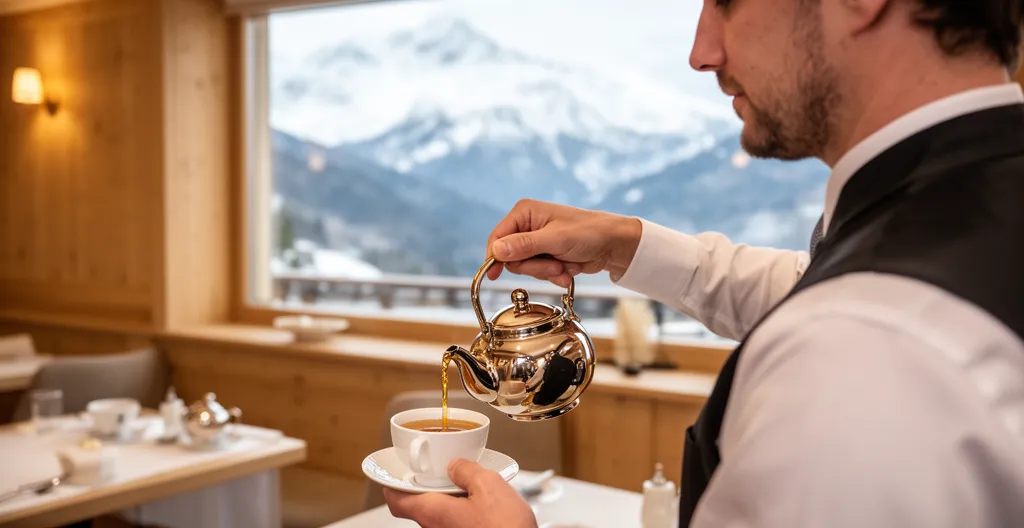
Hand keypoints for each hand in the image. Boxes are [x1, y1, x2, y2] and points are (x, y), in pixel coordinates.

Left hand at [383, 458, 537, 527]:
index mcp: (433, 512)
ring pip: (438, 515)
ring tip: (468, 486)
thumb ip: (468, 471)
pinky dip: (461, 511)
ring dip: (448, 499)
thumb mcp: (489, 485)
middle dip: (428, 487)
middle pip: (418, 506)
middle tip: (441, 473)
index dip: (393, 484)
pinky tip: (481, 504)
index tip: (397, 472)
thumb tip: (457, 465)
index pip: (396, 500)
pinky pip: (454, 524)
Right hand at [486, 199, 642, 287]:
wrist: (614, 244)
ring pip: (526, 268)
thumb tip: (496, 250)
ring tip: (564, 266)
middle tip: (553, 266)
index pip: (497, 238)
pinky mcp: (546, 254)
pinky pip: (539, 273)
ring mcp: (537, 241)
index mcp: (524, 213)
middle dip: (533, 267)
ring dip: (546, 272)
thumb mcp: (554, 239)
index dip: (495, 258)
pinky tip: (568, 270)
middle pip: (511, 257)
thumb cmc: (588, 232)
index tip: (494, 275)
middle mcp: (527, 225)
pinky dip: (554, 275)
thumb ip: (524, 246)